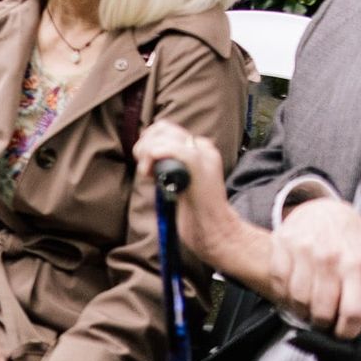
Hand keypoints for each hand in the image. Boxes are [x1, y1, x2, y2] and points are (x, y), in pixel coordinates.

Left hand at [131, 120, 240, 266]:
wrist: (216, 232)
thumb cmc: (195, 213)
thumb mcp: (177, 181)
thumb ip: (167, 165)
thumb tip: (144, 151)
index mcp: (200, 149)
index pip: (164, 128)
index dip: (148, 143)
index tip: (147, 167)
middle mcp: (203, 148)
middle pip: (161, 128)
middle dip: (144, 146)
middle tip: (146, 170)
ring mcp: (204, 156)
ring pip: (164, 135)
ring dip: (147, 153)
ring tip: (149, 174)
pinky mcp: (201, 168)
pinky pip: (174, 149)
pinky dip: (156, 155)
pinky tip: (151, 173)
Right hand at [268, 197, 360, 339]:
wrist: (325, 209)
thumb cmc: (357, 241)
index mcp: (359, 264)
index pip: (354, 312)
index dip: (348, 331)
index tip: (344, 332)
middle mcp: (330, 257)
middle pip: (322, 310)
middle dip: (324, 324)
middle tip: (325, 322)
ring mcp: (303, 250)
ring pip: (298, 300)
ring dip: (303, 312)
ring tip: (310, 310)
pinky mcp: (282, 245)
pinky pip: (279, 283)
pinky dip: (285, 295)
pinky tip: (296, 294)